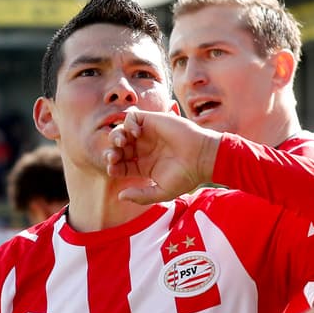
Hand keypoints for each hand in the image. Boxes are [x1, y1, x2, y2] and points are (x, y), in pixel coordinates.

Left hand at [105, 108, 221, 203]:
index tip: (113, 170)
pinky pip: (132, 116)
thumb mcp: (162, 192)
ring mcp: (147, 135)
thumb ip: (141, 196)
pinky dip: (128, 123)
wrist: (202, 158)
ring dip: (116, 136)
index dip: (113, 167)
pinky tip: (135, 134)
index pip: (121, 165)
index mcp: (143, 166)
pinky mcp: (153, 121)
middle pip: (118, 148)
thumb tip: (120, 196)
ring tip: (122, 144)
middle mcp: (143, 149)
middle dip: (111, 152)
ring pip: (121, 131)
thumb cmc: (186, 177)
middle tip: (113, 157)